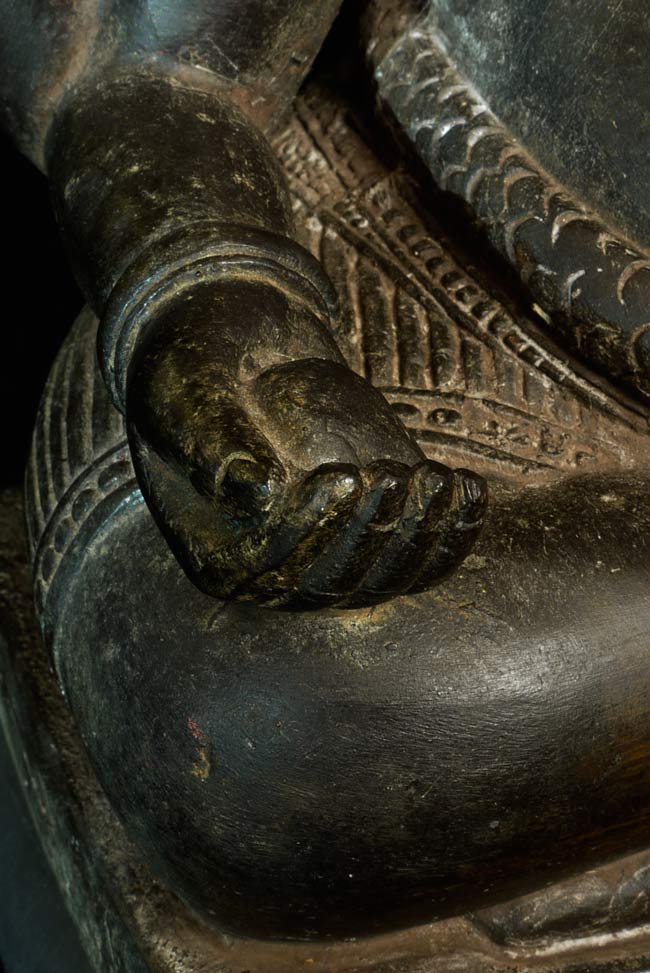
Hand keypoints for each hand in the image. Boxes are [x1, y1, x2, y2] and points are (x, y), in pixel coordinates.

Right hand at [126, 289, 486, 608]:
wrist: (241, 348)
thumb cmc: (202, 371)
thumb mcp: (190, 398)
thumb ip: (215, 444)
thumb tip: (256, 492)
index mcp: (216, 554)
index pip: (266, 564)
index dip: (309, 528)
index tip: (340, 477)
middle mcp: (274, 571)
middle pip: (329, 580)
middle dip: (370, 534)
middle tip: (392, 478)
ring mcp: (329, 551)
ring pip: (381, 576)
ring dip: (419, 536)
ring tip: (441, 483)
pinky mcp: (373, 526)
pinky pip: (416, 555)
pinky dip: (450, 533)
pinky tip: (469, 491)